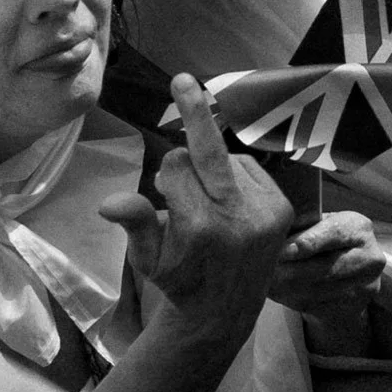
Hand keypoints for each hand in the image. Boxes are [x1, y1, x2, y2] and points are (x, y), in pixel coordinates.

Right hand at [99, 74, 293, 343]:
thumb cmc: (177, 279)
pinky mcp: (282, 209)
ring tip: (208, 203)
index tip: (160, 191)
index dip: (164, 174)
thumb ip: (135, 223)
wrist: (223, 313)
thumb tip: (109, 203)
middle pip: (209, 150)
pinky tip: (229, 200)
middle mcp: (236, 217)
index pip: (175, 166)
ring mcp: (264, 212)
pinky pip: (250, 169)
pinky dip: (235, 176)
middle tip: (182, 79)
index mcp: (199, 227)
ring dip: (212, 170)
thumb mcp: (146, 258)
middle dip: (194, 111)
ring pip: (227, 159)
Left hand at [271, 209, 388, 315]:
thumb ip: (303, 225)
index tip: (281, 250)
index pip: (333, 233)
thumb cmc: (326, 241)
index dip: (305, 243)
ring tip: (263, 281)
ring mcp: (363, 286)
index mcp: (359, 228)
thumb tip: (274, 229)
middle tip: (264, 268)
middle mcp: (368, 257)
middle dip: (289, 268)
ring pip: (316, 289)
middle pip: (325, 266)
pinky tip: (275, 292)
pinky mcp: (351, 308)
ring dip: (285, 287)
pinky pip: (313, 305)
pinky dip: (289, 298)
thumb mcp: (321, 224)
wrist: (349, 274)